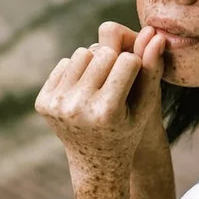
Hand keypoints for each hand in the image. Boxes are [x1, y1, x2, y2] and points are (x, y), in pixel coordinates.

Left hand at [34, 21, 165, 167]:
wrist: (96, 163)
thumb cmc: (128, 130)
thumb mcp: (146, 106)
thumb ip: (152, 71)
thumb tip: (155, 35)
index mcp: (106, 111)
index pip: (128, 60)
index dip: (136, 66)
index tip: (135, 82)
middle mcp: (78, 108)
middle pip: (104, 52)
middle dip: (114, 61)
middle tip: (117, 83)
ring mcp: (57, 105)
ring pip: (82, 52)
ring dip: (95, 63)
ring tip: (101, 86)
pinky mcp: (43, 102)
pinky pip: (64, 63)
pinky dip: (77, 71)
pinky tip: (84, 92)